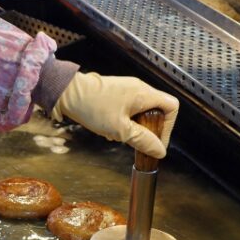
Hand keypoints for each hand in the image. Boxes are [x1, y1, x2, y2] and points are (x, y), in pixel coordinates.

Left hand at [52, 72, 178, 157]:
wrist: (66, 93)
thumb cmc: (92, 107)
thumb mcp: (120, 130)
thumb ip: (143, 140)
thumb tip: (160, 151)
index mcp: (144, 94)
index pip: (172, 107)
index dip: (169, 127)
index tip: (156, 141)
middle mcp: (138, 88)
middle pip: (157, 111)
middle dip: (148, 129)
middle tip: (136, 141)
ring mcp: (126, 89)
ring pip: (141, 112)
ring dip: (133, 127)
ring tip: (118, 135)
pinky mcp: (114, 93)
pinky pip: (128, 109)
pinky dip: (123, 122)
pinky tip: (108, 130)